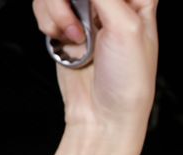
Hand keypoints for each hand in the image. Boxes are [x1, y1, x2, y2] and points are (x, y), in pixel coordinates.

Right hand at [33, 0, 158, 139]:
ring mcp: (85, 13)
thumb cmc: (128, 82)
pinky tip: (65, 40)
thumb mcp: (126, 27)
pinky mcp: (64, 24)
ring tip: (74, 36)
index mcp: (138, 0)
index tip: (88, 4)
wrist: (102, 115)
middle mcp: (112, 3)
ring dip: (56, 9)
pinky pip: (44, 5)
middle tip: (78, 16)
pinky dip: (47, 20)